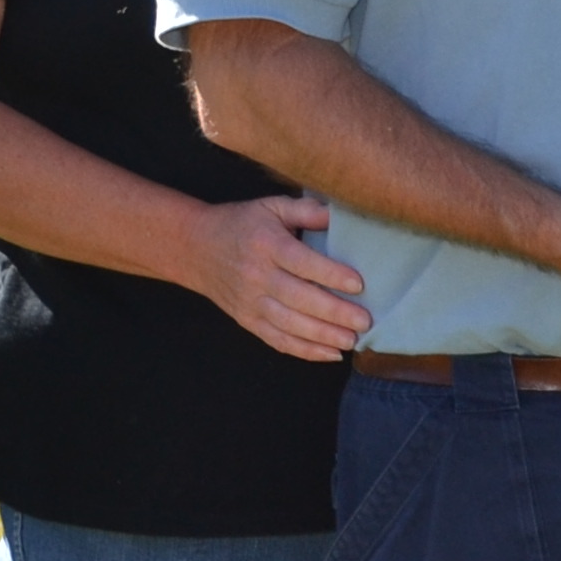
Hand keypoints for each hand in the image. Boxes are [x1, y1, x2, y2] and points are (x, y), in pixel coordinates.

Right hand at [186, 193, 371, 359]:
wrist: (196, 248)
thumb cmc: (242, 224)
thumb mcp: (271, 207)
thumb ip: (306, 210)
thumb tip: (339, 215)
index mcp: (267, 245)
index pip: (302, 262)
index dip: (330, 274)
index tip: (359, 284)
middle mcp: (257, 276)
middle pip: (298, 299)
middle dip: (334, 313)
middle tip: (364, 321)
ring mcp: (250, 302)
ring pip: (289, 324)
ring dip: (323, 336)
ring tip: (352, 340)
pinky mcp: (247, 320)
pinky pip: (277, 340)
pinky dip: (305, 350)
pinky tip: (331, 354)